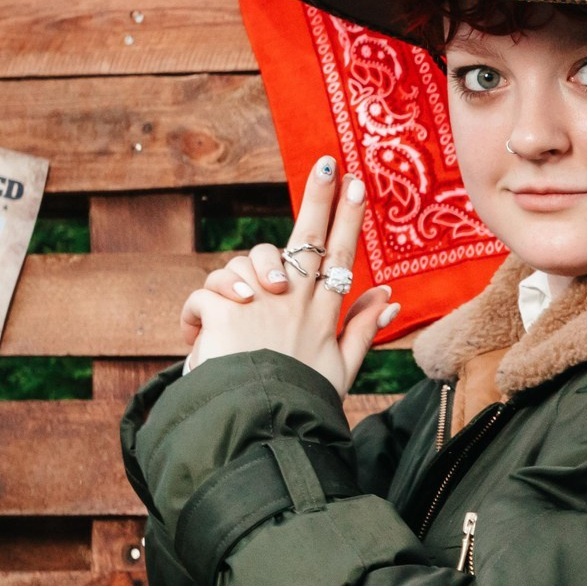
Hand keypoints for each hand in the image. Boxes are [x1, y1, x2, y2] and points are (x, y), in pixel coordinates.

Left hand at [181, 154, 395, 393]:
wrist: (259, 423)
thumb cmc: (299, 402)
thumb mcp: (339, 370)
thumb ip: (362, 330)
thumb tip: (390, 296)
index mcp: (324, 313)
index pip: (341, 255)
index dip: (349, 217)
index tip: (357, 184)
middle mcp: (298, 300)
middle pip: (310, 237)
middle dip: (321, 196)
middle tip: (329, 162)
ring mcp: (264, 299)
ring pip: (246, 265)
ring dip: (231, 283)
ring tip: (226, 319)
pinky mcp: (228, 305)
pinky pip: (207, 293)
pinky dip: (196, 317)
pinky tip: (198, 340)